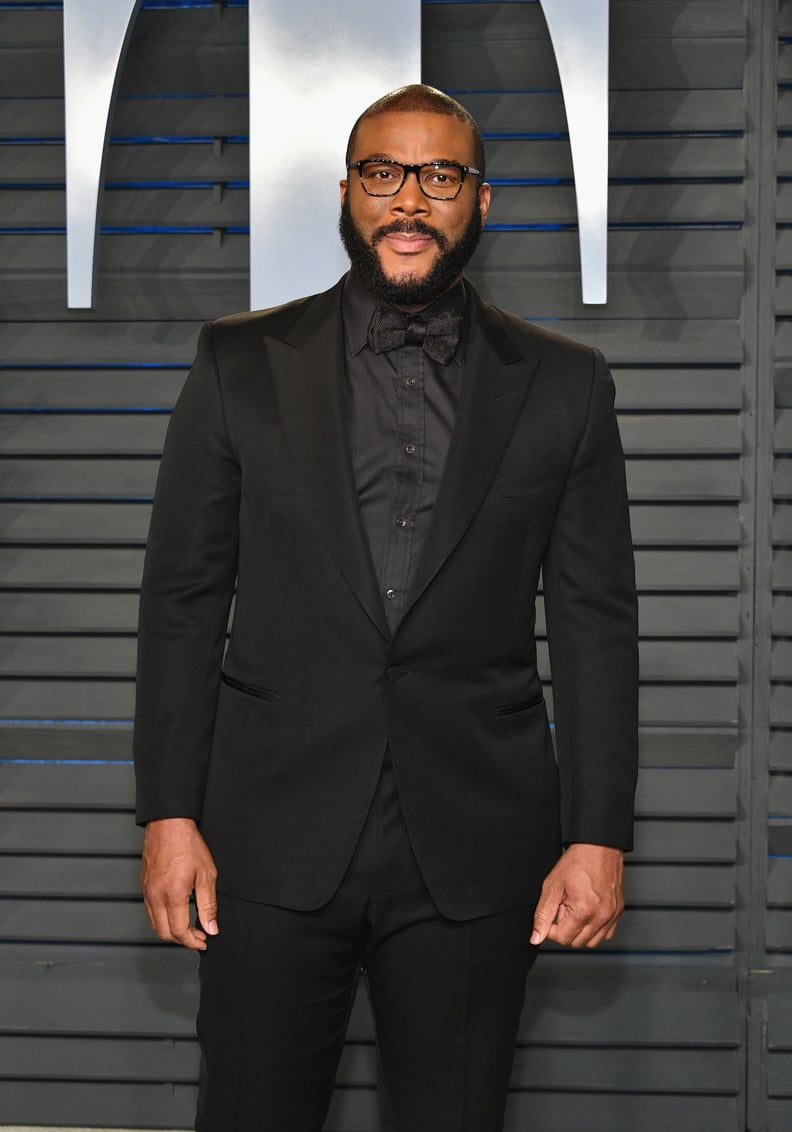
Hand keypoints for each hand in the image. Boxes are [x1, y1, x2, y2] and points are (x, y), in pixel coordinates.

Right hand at [140, 817, 218, 949]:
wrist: (168, 824)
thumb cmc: (188, 844)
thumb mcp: (207, 874)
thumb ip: (209, 904)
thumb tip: (211, 927)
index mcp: (172, 895)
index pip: (179, 931)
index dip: (192, 942)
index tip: (204, 942)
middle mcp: (156, 896)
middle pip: (164, 933)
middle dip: (182, 940)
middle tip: (198, 937)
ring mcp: (147, 891)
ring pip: (155, 924)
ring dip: (171, 931)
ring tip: (189, 927)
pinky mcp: (144, 886)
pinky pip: (150, 911)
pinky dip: (162, 919)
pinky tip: (176, 913)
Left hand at [530, 843, 624, 948]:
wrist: (598, 846)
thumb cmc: (577, 862)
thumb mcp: (552, 886)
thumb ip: (542, 914)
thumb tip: (536, 937)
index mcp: (584, 910)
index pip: (562, 938)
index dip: (551, 928)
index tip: (552, 913)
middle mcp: (601, 916)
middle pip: (577, 942)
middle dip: (566, 928)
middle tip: (564, 907)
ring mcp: (612, 915)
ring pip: (592, 942)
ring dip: (580, 931)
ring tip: (576, 909)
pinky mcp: (618, 912)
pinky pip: (606, 934)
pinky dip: (595, 929)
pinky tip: (587, 913)